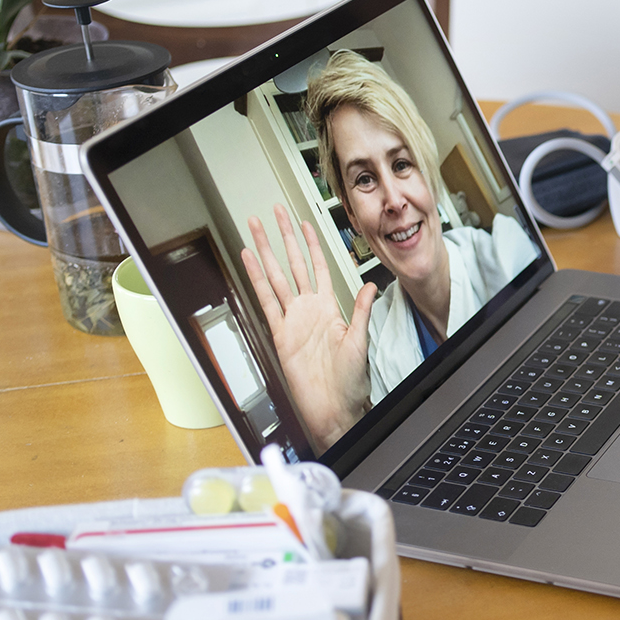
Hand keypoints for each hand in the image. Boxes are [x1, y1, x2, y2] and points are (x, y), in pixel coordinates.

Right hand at [240, 204, 376, 451]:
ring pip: (276, 276)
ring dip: (266, 250)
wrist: (333, 406)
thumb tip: (370, 285)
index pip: (319, 266)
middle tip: (275, 212)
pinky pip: (266, 300)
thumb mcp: (360, 339)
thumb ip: (362, 310)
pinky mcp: (279, 332)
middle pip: (294, 264)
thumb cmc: (349, 381)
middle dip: (284, 237)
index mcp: (329, 307)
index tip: (306, 222)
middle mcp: (308, 309)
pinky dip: (256, 278)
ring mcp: (292, 319)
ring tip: (256, 227)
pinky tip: (249, 259)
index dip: (313, 244)